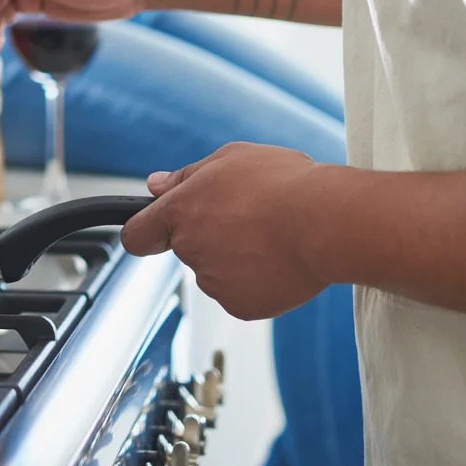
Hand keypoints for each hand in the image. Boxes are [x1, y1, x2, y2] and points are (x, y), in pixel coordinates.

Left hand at [121, 143, 329, 320]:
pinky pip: (241, 292)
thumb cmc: (284, 185)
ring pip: (216, 271)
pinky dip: (256, 282)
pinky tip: (279, 260)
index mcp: (181, 211)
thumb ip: (186, 176)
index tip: (153, 232)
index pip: (138, 234)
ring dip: (235, 258)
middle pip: (188, 247)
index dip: (145, 232)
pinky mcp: (241, 306)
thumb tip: (156, 185)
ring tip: (272, 236)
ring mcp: (214, 282)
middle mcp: (191, 249)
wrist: (326, 224)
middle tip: (249, 217)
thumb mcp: (230, 158)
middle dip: (210, 235)